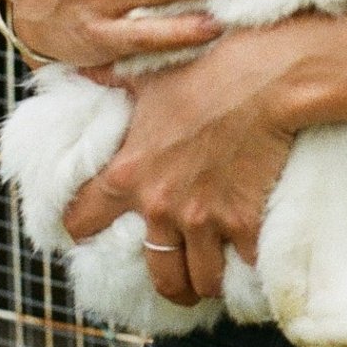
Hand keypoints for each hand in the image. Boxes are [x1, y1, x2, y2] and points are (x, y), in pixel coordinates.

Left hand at [64, 28, 296, 303]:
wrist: (266, 77)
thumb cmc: (205, 69)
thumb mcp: (145, 72)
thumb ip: (108, 78)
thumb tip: (80, 66)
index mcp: (129, 173)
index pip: (81, 223)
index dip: (85, 228)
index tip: (97, 229)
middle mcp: (160, 206)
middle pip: (155, 273)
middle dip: (167, 276)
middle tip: (178, 269)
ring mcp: (204, 220)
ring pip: (199, 280)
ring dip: (206, 277)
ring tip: (215, 268)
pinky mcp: (244, 222)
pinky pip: (243, 265)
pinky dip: (248, 265)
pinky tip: (251, 255)